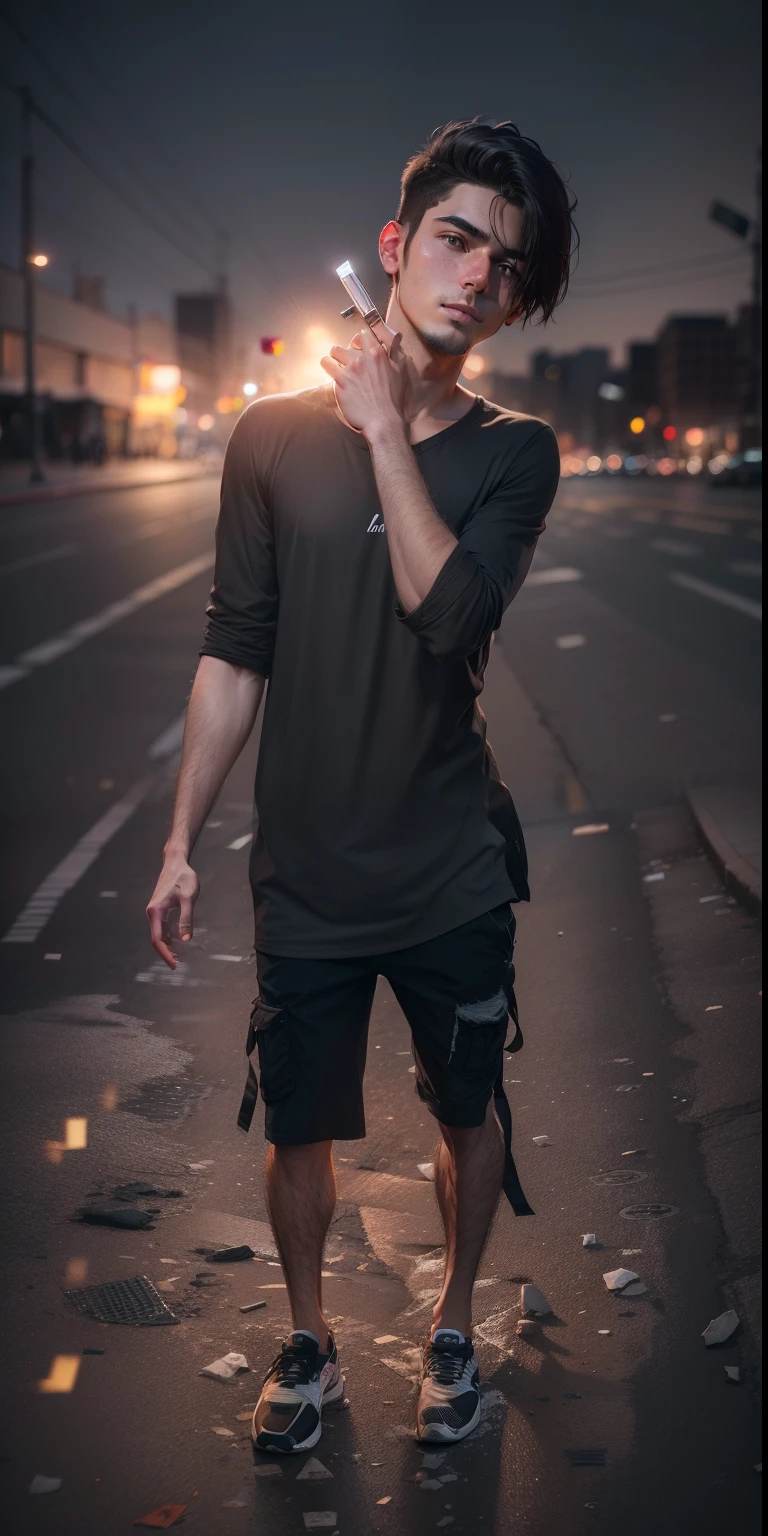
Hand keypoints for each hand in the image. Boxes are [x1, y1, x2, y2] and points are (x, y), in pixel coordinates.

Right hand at [146, 853, 199, 968]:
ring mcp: (156, 911)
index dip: (165, 954)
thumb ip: (186, 919)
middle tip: (178, 964)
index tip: (174, 964)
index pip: (157, 939)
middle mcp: (153, 913)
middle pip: (157, 939)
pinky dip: (171, 936)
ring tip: (181, 956)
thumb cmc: (183, 878)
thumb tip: (186, 940)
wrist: (176, 863)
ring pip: (161, 934)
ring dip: (169, 945)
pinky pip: (164, 927)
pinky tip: (180, 941)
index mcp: (155, 912)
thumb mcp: (188, 898)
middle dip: (167, 952)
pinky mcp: (161, 909)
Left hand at [321, 325, 406, 441]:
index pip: (364, 335)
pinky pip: (326, 363)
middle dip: (346, 351)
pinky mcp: (340, 381)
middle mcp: (364, 358)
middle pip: (347, 343)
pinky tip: (331, 373)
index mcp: (379, 354)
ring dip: (335, 357)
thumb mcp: (400, 372)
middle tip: (348, 362)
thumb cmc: (393, 400)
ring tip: (337, 366)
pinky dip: (327, 366)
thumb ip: (394, 354)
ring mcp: (351, 369)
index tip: (359, 347)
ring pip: (335, 350)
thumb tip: (393, 342)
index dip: (360, 340)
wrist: (383, 421)